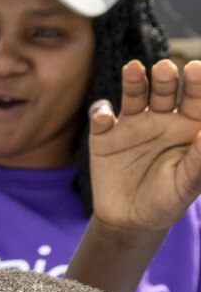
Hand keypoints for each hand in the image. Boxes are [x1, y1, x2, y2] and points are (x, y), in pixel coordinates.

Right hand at [88, 58, 200, 234]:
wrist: (129, 222)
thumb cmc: (167, 201)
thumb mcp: (188, 182)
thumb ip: (200, 157)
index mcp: (189, 126)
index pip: (196, 98)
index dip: (197, 83)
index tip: (196, 69)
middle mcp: (162, 119)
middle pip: (165, 90)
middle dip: (166, 78)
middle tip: (165, 70)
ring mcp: (132, 125)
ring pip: (135, 95)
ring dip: (135, 81)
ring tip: (134, 69)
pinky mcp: (104, 135)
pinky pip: (101, 117)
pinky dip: (101, 113)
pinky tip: (105, 117)